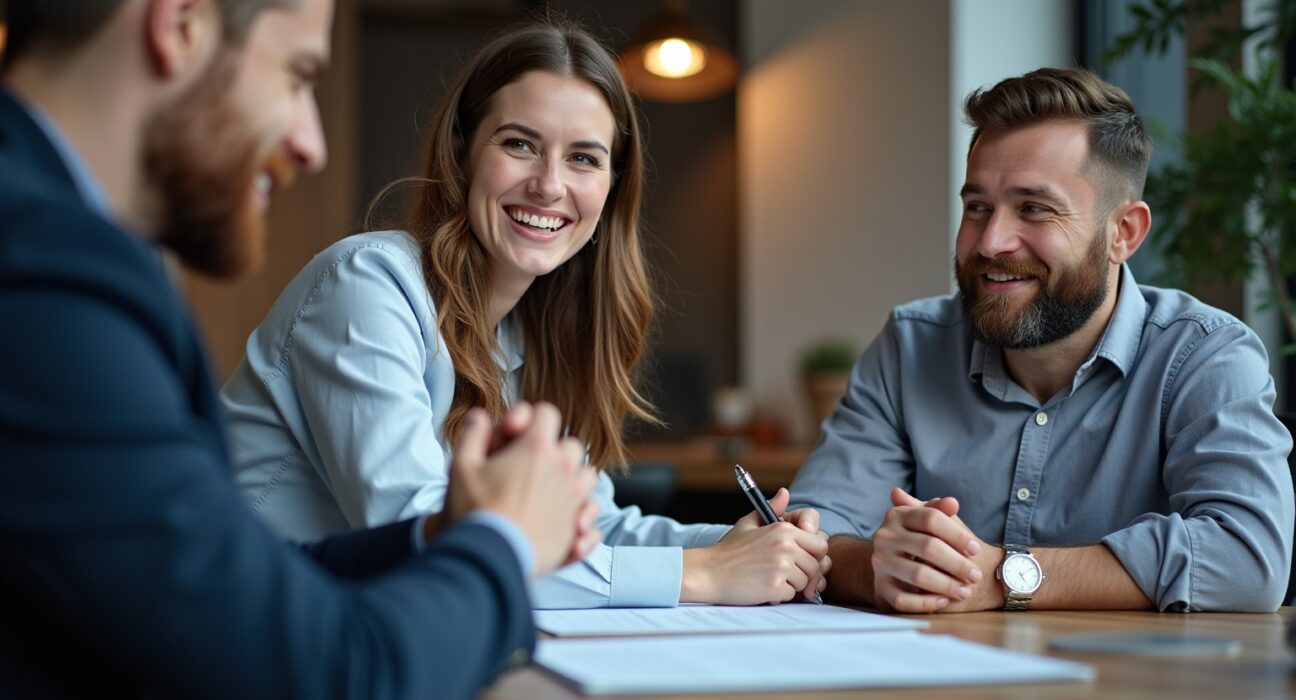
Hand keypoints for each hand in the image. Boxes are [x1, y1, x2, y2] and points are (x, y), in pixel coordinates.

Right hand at [446, 402, 599, 576]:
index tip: (516, 436)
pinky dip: (584, 523)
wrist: (489, 556)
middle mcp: (563, 470)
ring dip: (573, 481)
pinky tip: (569, 529)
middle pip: (571, 446)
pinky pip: (592, 520)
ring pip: (588, 477)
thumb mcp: (461, 466)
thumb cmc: (474, 510)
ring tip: (550, 494)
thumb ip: (473, 435)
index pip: (547, 414)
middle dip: (555, 451)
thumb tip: (479, 417)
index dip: (532, 420)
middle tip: (529, 467)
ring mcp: (573, 500)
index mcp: (537, 448)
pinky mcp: (575, 531)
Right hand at [682, 488, 829, 604]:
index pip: (821, 544)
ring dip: (792, 585)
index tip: (803, 560)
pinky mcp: (774, 587)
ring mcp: (781, 567)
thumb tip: (785, 492)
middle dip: (805, 573)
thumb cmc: (729, 550)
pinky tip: (764, 588)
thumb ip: (772, 508)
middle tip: (788, 575)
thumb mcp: (749, 523)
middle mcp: (785, 546)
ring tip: (771, 579)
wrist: (708, 572)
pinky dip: (781, 595)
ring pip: (806, 582)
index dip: (814, 554)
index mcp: (783, 529)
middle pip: (816, 566)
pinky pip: (791, 595)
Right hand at [870, 487, 997, 612]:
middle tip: (976, 576)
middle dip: (957, 564)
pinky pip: (904, 600)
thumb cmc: (917, 539)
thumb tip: (952, 502)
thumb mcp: (927, 521)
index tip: (976, 549)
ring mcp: (880, 563)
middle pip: (928, 547)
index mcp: (897, 515)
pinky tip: (944, 601)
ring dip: (947, 585)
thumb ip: (939, 510)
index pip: (931, 518)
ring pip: (918, 575)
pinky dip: (927, 603)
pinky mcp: (880, 588)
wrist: (890, 563)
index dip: (957, 534)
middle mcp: (884, 536)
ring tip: (965, 591)